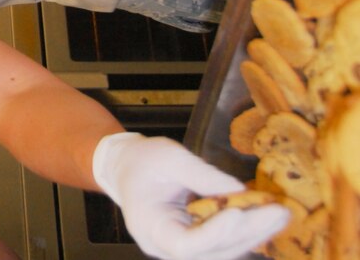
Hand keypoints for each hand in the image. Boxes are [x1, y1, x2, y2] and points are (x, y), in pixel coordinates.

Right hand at [92, 133, 290, 259]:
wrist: (126, 168)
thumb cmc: (142, 161)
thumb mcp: (168, 157)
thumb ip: (201, 174)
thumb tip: (240, 190)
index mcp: (149, 226)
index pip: (184, 245)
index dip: (213, 234)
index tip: (237, 212)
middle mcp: (164, 247)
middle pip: (211, 252)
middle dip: (247, 232)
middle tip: (278, 211)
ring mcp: (180, 249)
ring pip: (222, 252)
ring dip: (254, 235)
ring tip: (280, 214)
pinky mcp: (195, 243)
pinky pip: (223, 244)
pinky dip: (246, 232)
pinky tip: (268, 218)